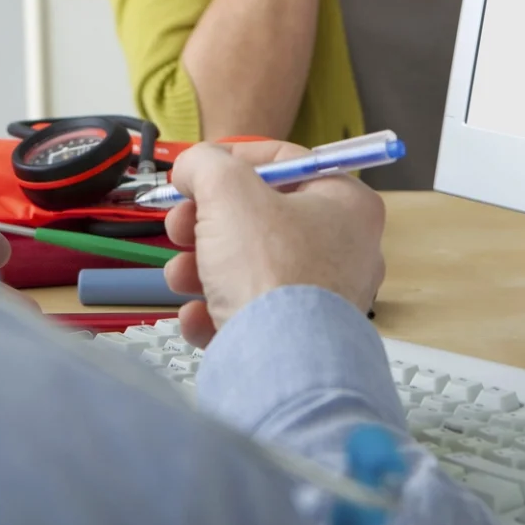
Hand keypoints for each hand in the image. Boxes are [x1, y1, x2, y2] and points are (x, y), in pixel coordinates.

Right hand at [160, 141, 385, 348]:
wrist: (281, 365)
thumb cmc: (270, 270)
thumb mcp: (228, 190)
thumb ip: (206, 163)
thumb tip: (194, 167)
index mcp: (345, 204)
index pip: (286, 163)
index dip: (233, 159)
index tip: (198, 172)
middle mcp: (344, 250)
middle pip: (260, 219)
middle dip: (206, 223)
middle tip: (180, 226)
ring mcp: (323, 300)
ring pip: (248, 269)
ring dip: (201, 267)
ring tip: (179, 277)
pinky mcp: (298, 341)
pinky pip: (250, 315)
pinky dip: (216, 312)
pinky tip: (196, 317)